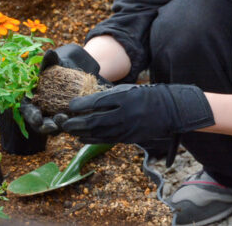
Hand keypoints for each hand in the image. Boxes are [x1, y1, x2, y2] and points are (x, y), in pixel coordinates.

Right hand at [20, 43, 107, 135]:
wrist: (73, 75)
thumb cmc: (57, 70)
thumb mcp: (52, 66)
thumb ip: (49, 62)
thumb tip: (50, 52)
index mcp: (31, 101)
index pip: (28, 112)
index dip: (32, 116)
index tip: (37, 119)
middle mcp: (41, 113)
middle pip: (40, 124)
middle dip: (46, 127)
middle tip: (54, 125)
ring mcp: (53, 118)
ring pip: (54, 127)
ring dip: (59, 127)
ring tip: (66, 121)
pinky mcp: (66, 120)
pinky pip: (67, 125)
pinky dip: (71, 124)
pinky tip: (77, 120)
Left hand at [57, 83, 213, 144]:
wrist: (169, 109)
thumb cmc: (146, 96)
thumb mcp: (128, 90)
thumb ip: (108, 95)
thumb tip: (85, 101)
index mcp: (125, 98)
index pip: (97, 102)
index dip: (81, 105)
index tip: (70, 105)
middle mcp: (125, 114)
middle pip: (94, 120)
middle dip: (75, 122)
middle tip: (62, 121)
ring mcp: (127, 128)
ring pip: (98, 133)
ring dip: (81, 133)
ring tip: (68, 130)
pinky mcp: (129, 138)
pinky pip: (106, 140)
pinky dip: (91, 139)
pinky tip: (81, 138)